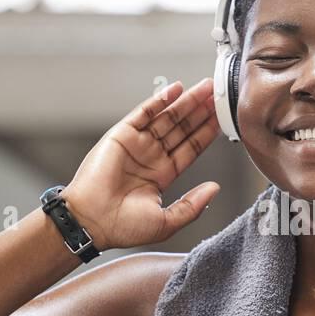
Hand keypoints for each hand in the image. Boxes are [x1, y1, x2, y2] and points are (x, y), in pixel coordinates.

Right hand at [61, 78, 221, 249]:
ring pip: (167, 118)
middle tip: (218, 95)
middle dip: (200, 112)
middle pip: (182, 129)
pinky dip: (159, 100)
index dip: (206, 133)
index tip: (222, 119)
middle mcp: (151, 157)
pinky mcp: (121, 136)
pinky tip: (176, 90)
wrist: (92, 223)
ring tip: (205, 88)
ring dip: (186, 102)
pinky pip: (143, 113)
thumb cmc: (123, 227)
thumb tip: (215, 189)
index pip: (190, 148)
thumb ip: (193, 205)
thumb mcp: (167, 222)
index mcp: (162, 175)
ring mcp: (137, 145)